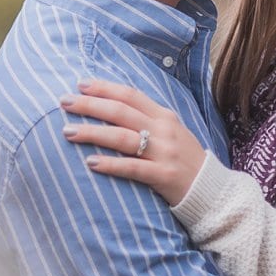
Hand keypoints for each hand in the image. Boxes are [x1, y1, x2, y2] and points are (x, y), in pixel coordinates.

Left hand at [60, 80, 205, 205]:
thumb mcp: (170, 132)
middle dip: (90, 105)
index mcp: (164, 116)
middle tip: (63, 102)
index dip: (104, 88)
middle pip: (121, 111)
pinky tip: (90, 162)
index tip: (80, 84)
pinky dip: (111, 164)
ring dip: (93, 132)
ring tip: (68, 131)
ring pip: (123, 137)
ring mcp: (164, 152)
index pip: (130, 95)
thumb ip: (147, 119)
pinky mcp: (164, 176)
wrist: (212, 190)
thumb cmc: (184, 160)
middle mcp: (164, 130)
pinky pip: (133, 168)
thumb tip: (113, 107)